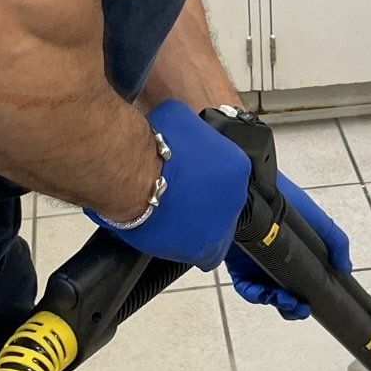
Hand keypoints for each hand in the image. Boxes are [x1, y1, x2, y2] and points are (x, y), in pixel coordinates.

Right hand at [87, 100, 249, 268]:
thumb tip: (180, 133)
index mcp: (237, 165)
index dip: (203, 174)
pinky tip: (172, 235)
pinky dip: (189, 246)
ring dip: (195, 222)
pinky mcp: (204, 249)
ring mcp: (223, 225)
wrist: (133, 175)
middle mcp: (236, 196)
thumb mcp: (178, 116)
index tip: (186, 174)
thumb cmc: (153, 144)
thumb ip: (190, 128)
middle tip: (175, 193)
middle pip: (220, 200)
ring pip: (213, 227)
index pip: (226, 173)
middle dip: (200, 197)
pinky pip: (204, 254)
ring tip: (169, 215)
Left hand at [227, 175, 352, 318]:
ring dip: (274, 303)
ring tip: (286, 301)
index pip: (299, 285)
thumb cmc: (287, 199)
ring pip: (263, 295)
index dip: (305, 300)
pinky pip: (244, 286)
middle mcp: (273, 262)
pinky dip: (254, 294)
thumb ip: (336, 242)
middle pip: (282, 296)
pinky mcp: (236, 262)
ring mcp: (254, 263)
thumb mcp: (319, 221)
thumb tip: (347, 268)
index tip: (312, 306)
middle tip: (301, 308)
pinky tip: (264, 293)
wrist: (256, 185)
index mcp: (292, 256)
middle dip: (292, 309)